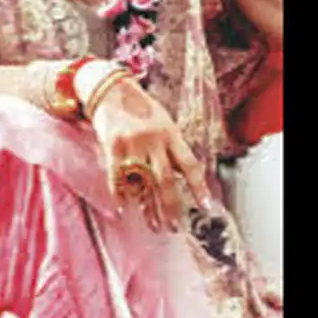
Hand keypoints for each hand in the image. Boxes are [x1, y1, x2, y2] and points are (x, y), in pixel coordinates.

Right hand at [89, 76, 210, 232]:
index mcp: (171, 133)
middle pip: (166, 180)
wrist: (111, 89)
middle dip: (171, 207)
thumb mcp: (163, 122)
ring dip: (148, 207)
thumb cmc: (140, 108)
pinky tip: (124, 208)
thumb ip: (171, 147)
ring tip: (154, 225)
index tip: (206, 207)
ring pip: (142, 183)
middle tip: (175, 227)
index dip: (199, 187)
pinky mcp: (113, 147)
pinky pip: (118, 178)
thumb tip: (180, 177)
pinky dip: (121, 195)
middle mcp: (154, 140)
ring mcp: (133, 144)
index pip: (189, 165)